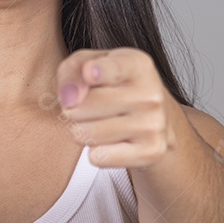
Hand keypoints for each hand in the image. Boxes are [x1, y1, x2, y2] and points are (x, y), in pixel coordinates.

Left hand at [55, 47, 182, 168]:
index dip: (98, 71)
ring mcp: (153, 124)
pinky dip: (95, 152)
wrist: (151, 119)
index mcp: (137, 65)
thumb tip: (70, 98)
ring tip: (96, 124)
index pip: (114, 68)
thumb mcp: (89, 65)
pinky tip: (110, 142)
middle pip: (83, 106)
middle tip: (84, 108)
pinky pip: (98, 157)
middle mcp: (150, 94)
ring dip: (81, 131)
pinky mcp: (151, 152)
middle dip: (71, 110)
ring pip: (85, 134)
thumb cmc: (112, 87)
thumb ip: (72, 71)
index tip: (89, 73)